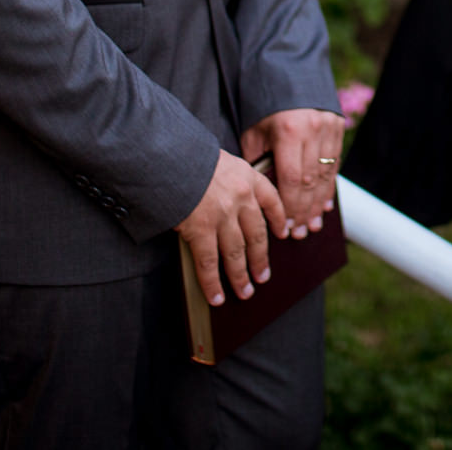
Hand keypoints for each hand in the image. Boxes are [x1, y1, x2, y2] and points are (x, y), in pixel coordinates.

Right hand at [176, 149, 287, 305]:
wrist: (169, 156)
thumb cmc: (187, 155)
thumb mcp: (219, 159)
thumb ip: (228, 178)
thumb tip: (226, 197)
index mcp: (247, 176)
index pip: (271, 200)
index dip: (278, 218)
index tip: (282, 232)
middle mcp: (241, 198)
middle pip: (256, 234)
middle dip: (260, 258)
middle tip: (263, 276)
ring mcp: (223, 216)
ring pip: (237, 253)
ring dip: (241, 276)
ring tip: (245, 292)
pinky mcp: (202, 230)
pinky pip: (209, 263)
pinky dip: (213, 283)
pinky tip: (217, 296)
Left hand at [242, 108, 346, 237]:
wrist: (287, 69)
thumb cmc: (263, 104)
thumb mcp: (254, 131)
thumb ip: (259, 162)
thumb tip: (264, 195)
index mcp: (289, 131)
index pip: (291, 179)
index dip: (289, 207)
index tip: (284, 228)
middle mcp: (313, 129)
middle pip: (311, 181)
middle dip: (304, 211)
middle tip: (298, 233)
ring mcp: (329, 127)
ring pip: (326, 175)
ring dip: (318, 204)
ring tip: (312, 225)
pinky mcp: (339, 126)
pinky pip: (335, 163)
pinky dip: (329, 187)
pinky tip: (324, 205)